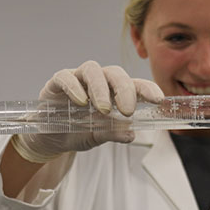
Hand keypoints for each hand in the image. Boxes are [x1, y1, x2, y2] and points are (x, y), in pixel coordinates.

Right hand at [12, 60, 163, 162]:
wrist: (50, 139)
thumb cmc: (78, 132)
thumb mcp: (98, 136)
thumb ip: (114, 133)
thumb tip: (130, 134)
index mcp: (114, 92)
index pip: (135, 84)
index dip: (148, 89)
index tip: (159, 100)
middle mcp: (98, 81)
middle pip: (115, 73)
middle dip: (125, 90)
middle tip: (127, 110)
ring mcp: (77, 79)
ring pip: (92, 70)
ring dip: (101, 89)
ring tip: (105, 109)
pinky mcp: (56, 83)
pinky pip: (65, 77)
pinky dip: (74, 87)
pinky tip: (81, 101)